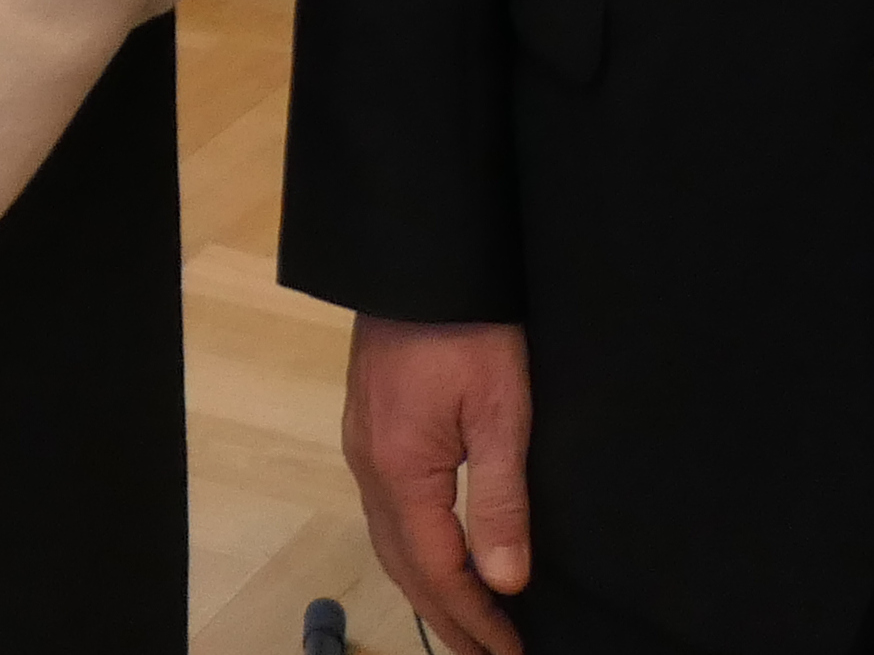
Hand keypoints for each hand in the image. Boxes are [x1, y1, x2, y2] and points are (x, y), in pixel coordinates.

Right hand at [344, 315, 533, 654]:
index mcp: (401, 471)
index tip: (510, 652)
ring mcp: (362, 447)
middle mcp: (370, 467)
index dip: (475, 618)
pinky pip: (386, 512)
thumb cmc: (469, 327)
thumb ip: (500, 501)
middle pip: (405, 566)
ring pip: (390, 542)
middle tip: (488, 654)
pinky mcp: (369, 427)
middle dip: (448, 618)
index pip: (439, 570)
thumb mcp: (501, 413)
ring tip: (467, 621)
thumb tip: (505, 581)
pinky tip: (437, 555)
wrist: (421, 258)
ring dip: (429, 588)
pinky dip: (414, 550)